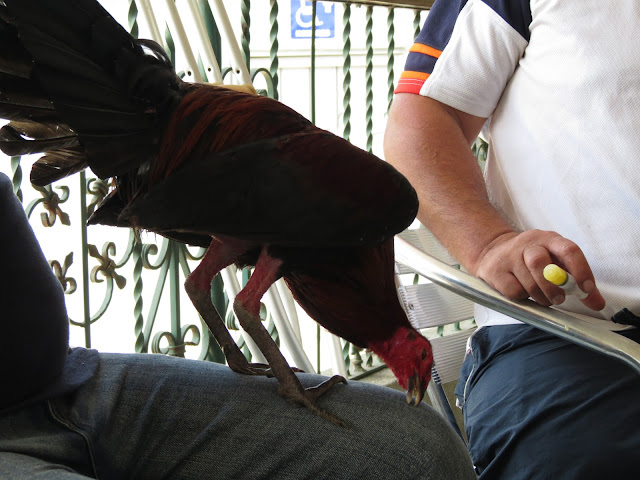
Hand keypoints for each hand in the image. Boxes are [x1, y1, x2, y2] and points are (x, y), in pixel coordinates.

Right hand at [471, 230, 605, 310]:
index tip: (586, 289)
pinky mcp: (495, 271)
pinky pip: (513, 291)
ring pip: (528, 282)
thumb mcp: (556, 262)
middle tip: (560, 299)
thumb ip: (577, 282)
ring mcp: (509, 256)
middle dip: (553, 287)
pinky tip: (524, 292)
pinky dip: (523, 297)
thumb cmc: (531, 260)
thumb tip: (597, 304)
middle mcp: (529, 244)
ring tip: (543, 298)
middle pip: (540, 262)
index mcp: (549, 239)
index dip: (580, 270)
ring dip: (540, 297)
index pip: (568, 250)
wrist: (493, 251)